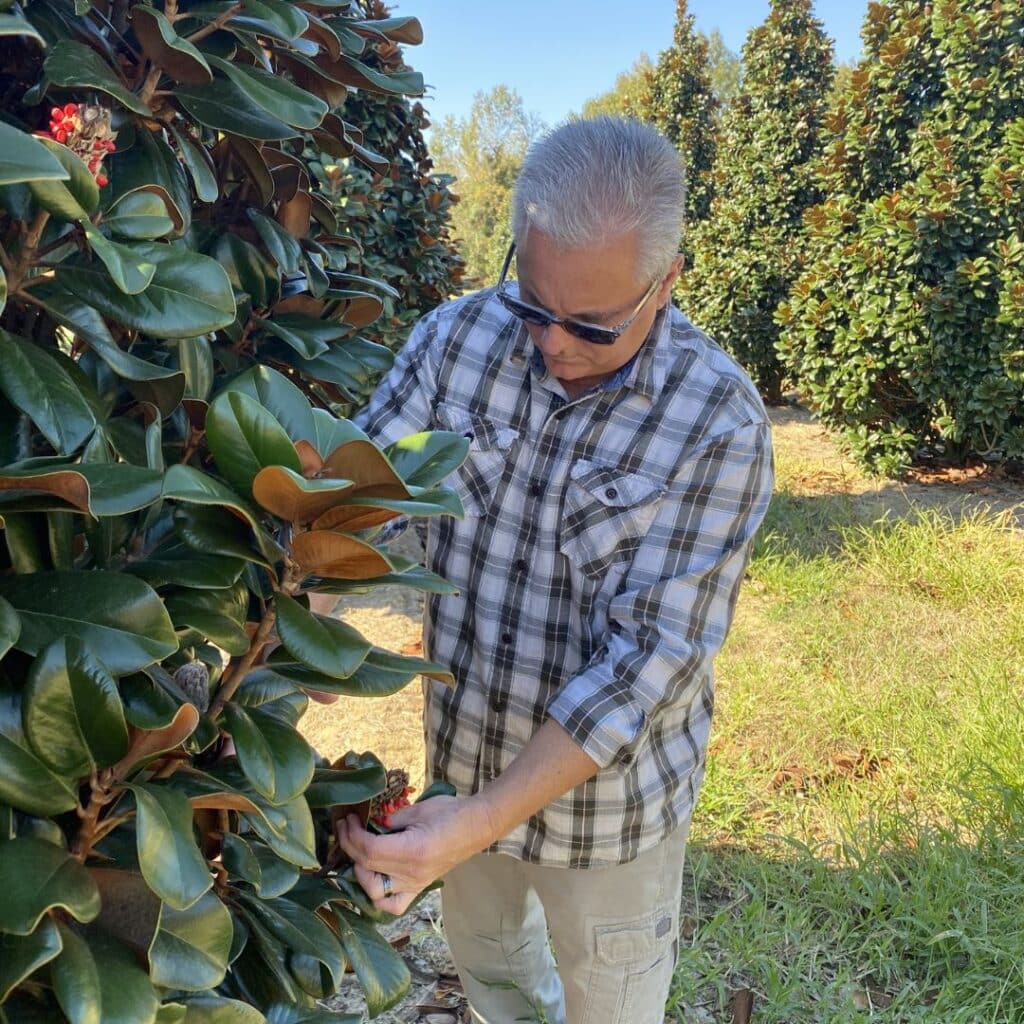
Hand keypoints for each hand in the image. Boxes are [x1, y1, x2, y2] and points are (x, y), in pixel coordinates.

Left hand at [333, 794, 494, 915]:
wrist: (478, 825)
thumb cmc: (451, 812)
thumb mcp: (419, 809)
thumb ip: (391, 819)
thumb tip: (371, 824)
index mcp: (413, 850)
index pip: (370, 851)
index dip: (352, 836)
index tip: (348, 820)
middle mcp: (413, 874)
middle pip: (367, 869)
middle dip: (349, 848)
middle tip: (346, 829)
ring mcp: (416, 884)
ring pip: (375, 893)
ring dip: (359, 873)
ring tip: (356, 852)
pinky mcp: (420, 887)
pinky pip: (394, 905)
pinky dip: (378, 897)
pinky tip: (372, 878)